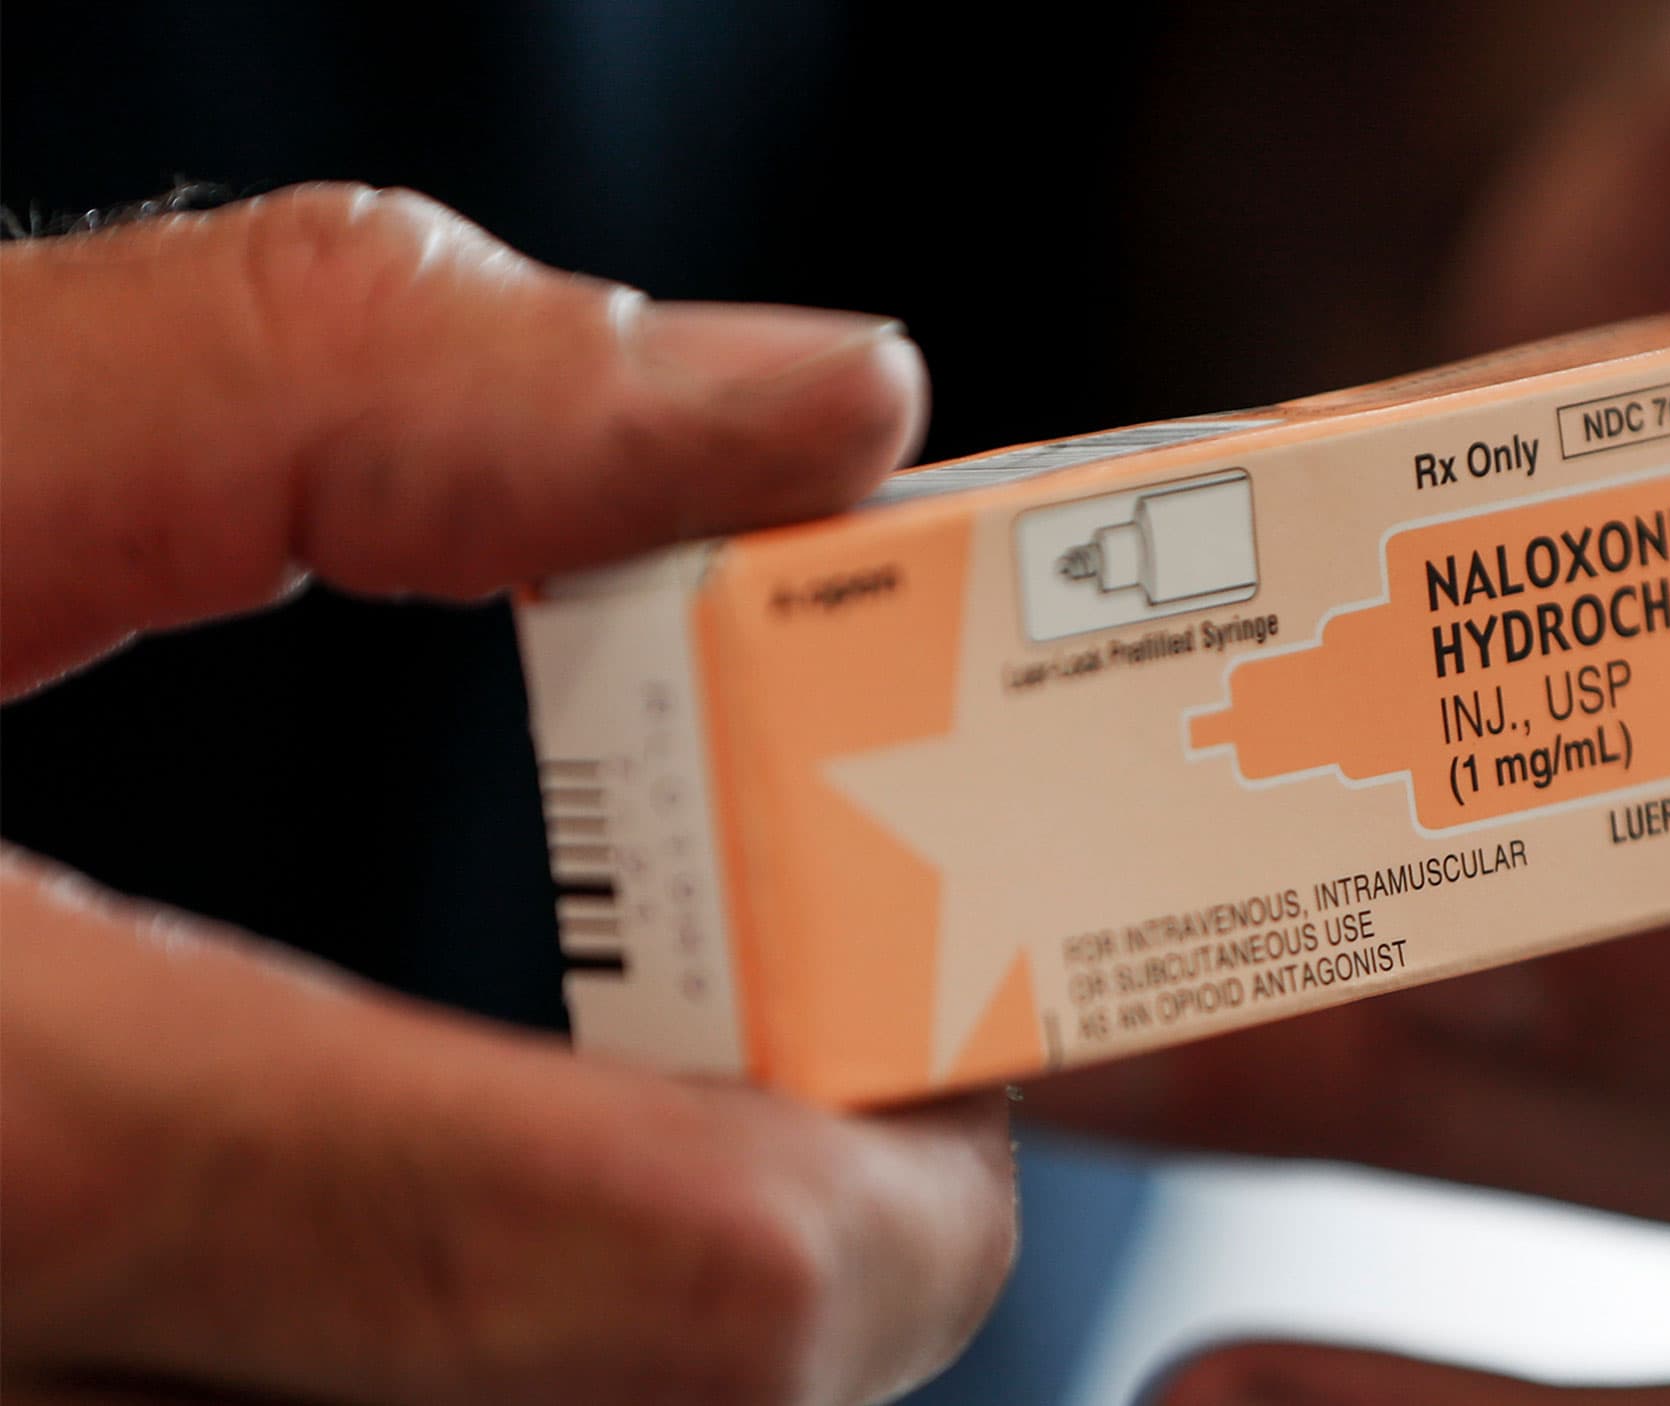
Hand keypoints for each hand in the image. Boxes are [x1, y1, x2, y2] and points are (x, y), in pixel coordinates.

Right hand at [0, 185, 1013, 1404]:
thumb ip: (340, 382)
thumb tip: (808, 395)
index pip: (651, 1294)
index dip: (880, 1213)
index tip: (960, 1106)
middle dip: (760, 1266)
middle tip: (819, 1077)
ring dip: (591, 1294)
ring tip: (624, 1107)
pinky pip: (291, 1392)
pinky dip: (417, 1303)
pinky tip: (399, 1174)